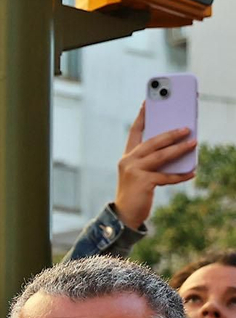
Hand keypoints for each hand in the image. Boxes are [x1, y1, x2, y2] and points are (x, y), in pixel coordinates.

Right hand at [114, 104, 196, 228]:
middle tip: (187, 127)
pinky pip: (166, 176)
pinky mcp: (143, 183)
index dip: (141, 116)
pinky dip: (180, 175)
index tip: (148, 102)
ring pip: (160, 156)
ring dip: (179, 149)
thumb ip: (154, 161)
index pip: (134, 132)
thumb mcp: (142, 173)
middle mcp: (128, 161)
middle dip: (170, 134)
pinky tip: (192, 172)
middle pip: (152, 142)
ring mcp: (134, 171)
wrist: (124, 215)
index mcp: (127, 156)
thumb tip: (178, 150)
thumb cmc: (136, 192)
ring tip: (194, 143)